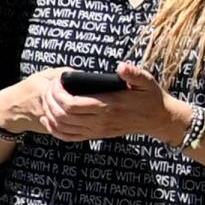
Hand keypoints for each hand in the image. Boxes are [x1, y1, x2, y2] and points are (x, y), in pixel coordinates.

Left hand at [29, 63, 175, 141]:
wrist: (158, 119)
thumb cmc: (150, 97)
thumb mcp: (146, 81)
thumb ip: (133, 73)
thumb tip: (121, 67)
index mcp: (108, 105)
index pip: (73, 104)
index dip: (59, 94)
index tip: (56, 82)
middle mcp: (100, 121)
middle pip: (63, 116)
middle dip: (50, 102)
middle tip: (47, 89)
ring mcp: (97, 130)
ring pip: (64, 128)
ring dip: (50, 115)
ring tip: (45, 101)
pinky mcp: (96, 135)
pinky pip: (70, 137)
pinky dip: (56, 131)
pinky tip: (48, 120)